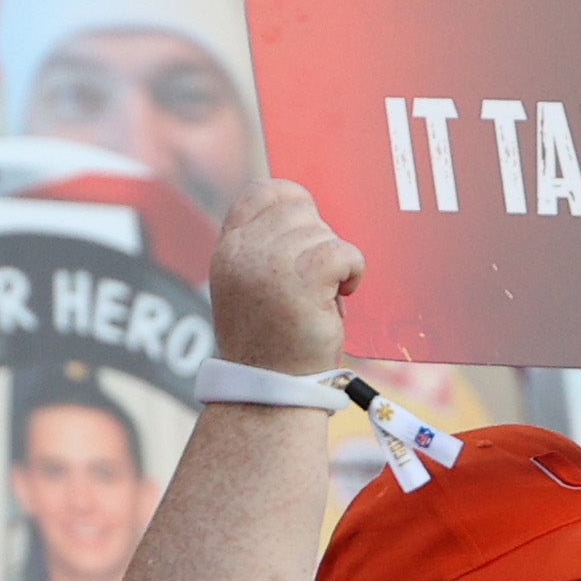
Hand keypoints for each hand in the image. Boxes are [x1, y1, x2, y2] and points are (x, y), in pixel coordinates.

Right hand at [207, 179, 360, 379]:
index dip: (293, 201)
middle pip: (299, 208)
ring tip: (322, 295)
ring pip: (323, 230)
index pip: (261, 192)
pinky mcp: (300, 280)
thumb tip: (308, 211)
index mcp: (227, 249)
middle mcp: (241, 252)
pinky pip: (342, 251)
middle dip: (317, 238)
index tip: (308, 230)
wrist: (270, 388)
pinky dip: (352, 270)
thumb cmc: (272, 340)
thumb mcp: (252, 284)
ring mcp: (268, 264)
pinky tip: (344, 292)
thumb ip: (267, 247)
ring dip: (334, 261)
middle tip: (315, 279)